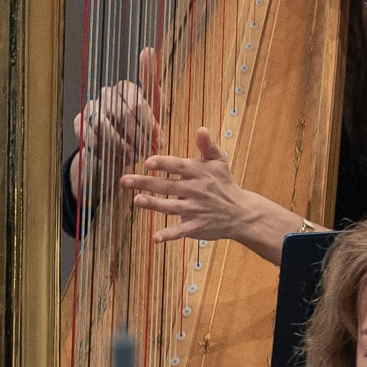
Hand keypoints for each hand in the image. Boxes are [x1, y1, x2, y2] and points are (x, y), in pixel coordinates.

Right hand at [70, 48, 162, 204]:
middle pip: (122, 114)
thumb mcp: (151, 123)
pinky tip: (117, 158)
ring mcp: (91, 107)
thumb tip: (161, 142)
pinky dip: (106, 151)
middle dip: (136, 137)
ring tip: (132, 158)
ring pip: (103, 125)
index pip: (138, 103)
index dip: (148, 126)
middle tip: (144, 152)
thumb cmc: (137, 126)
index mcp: (127, 88)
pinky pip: (90, 136)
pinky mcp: (79, 122)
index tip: (156, 142)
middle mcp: (107, 93)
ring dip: (120, 145)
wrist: (114, 136)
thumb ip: (157, 129)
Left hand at [123, 128, 251, 246]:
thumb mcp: (220, 162)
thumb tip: (202, 129)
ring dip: (153, 204)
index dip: (163, 163)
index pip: (178, 166)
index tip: (147, 162)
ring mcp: (195, 209)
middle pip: (167, 186)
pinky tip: (155, 237)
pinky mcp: (196, 226)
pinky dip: (168, 234)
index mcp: (199, 173)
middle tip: (125, 180)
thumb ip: (208, 146)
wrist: (242, 213)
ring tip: (137, 200)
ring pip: (171, 207)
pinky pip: (180, 231)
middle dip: (145, 183)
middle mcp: (196, 191)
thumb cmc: (225, 184)